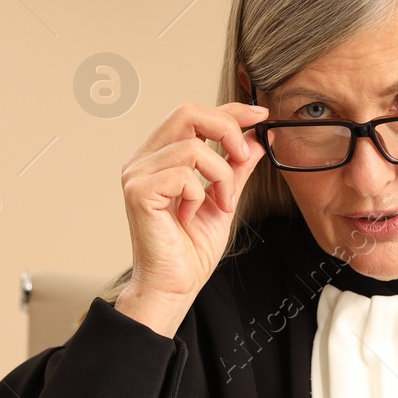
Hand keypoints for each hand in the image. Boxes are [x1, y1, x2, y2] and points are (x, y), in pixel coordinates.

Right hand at [116, 100, 268, 335]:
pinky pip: (183, 175)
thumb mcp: (224, 199)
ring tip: (221, 204)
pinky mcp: (138, 193)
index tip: (261, 116)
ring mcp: (137, 175)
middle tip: (243, 157)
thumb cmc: (191, 250)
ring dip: (221, 176)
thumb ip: (237, 168)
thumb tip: (256, 138)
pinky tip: (192, 216)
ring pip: (193, 146)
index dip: (230, 111)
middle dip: (226, 129)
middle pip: (187, 112)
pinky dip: (200, 195)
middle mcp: (143, 160)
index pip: (193, 115)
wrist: (174, 287)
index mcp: (159, 157)